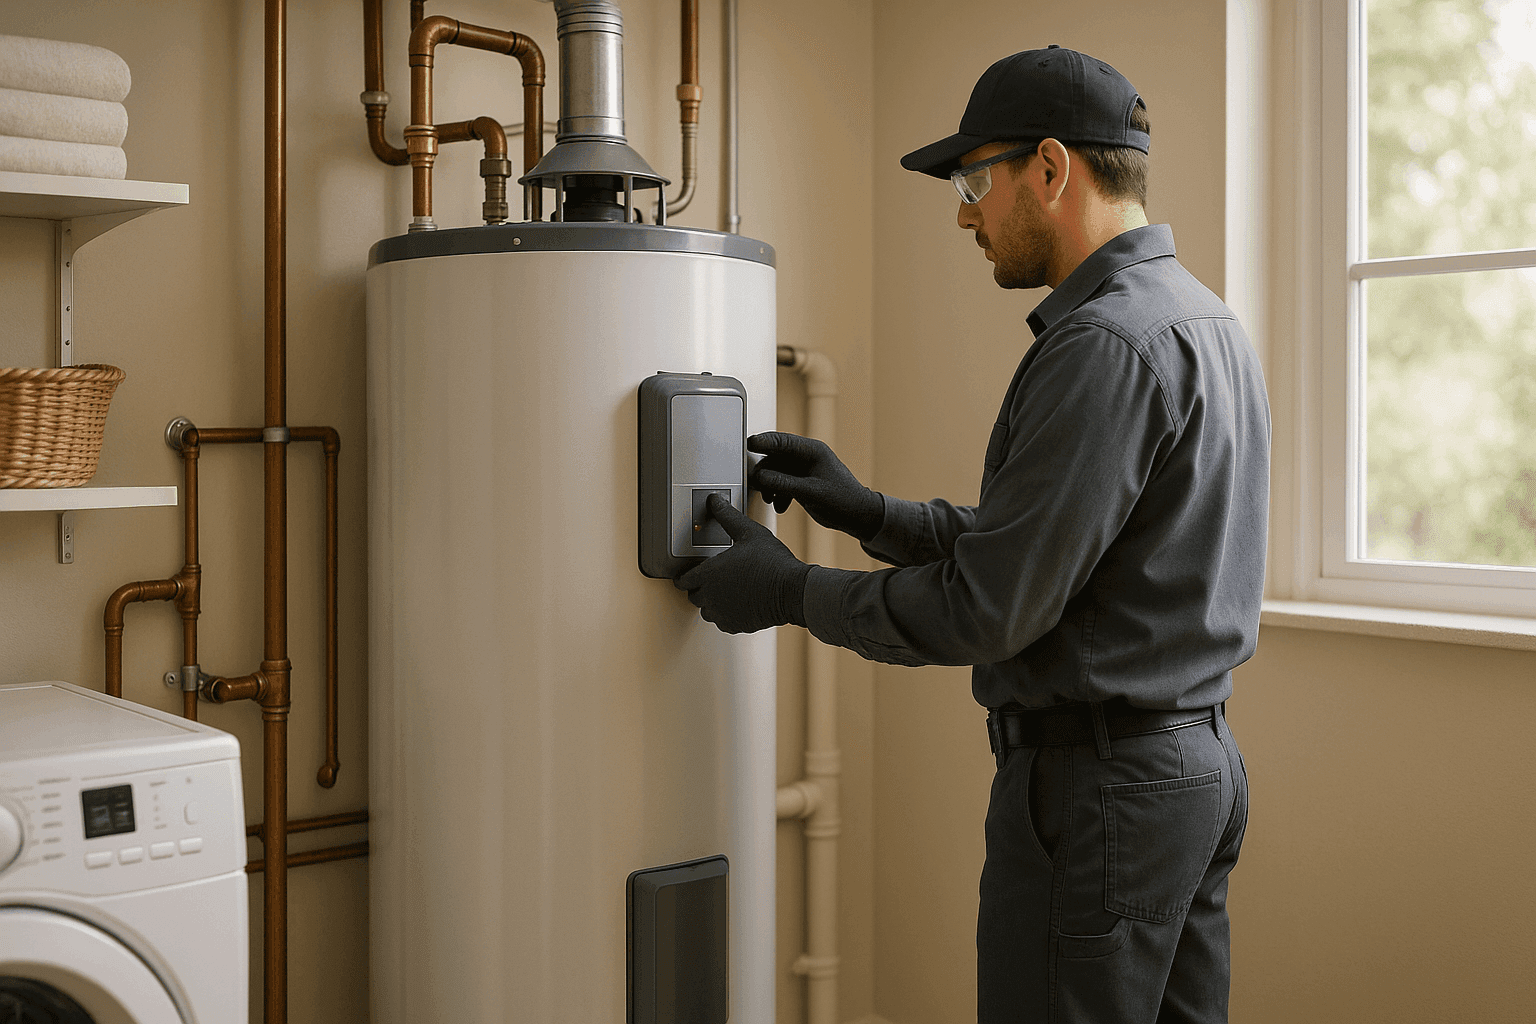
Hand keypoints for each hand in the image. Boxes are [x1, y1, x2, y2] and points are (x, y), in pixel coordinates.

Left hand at [674, 494, 810, 633]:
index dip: (684, 576)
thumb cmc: (772, 561)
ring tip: (725, 591)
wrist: (793, 591)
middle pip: (693, 596)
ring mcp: (723, 613)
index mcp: (709, 574)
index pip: (682, 580)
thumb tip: (715, 501)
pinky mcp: (736, 626)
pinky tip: (738, 603)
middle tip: (712, 579)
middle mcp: (711, 596)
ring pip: (706, 611)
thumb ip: (728, 517)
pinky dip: (726, 615)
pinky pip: (722, 622)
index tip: (689, 573)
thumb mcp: (749, 532)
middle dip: (699, 588)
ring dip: (711, 602)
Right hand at [748, 432, 883, 541]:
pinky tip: (780, 505)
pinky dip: (778, 493)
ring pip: (777, 472)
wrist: (857, 516)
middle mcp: (807, 458)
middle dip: (764, 472)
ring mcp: (804, 470)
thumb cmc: (844, 500)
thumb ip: (784, 484)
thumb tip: (761, 477)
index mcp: (813, 451)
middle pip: (776, 457)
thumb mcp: (811, 492)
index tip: (748, 444)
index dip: (764, 441)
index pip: (783, 441)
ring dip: (770, 485)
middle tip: (755, 483)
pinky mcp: (802, 483)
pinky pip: (782, 483)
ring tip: (769, 498)